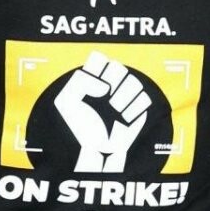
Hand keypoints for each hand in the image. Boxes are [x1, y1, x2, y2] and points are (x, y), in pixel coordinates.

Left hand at [55, 53, 149, 173]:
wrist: (90, 150)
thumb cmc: (77, 127)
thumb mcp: (66, 101)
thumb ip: (80, 83)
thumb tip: (105, 87)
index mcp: (92, 80)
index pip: (100, 60)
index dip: (98, 68)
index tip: (93, 81)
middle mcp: (108, 86)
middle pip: (120, 69)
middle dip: (114, 81)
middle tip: (106, 98)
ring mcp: (123, 99)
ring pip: (134, 82)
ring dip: (124, 96)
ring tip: (115, 109)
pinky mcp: (135, 112)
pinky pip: (143, 100)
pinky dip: (134, 108)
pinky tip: (123, 118)